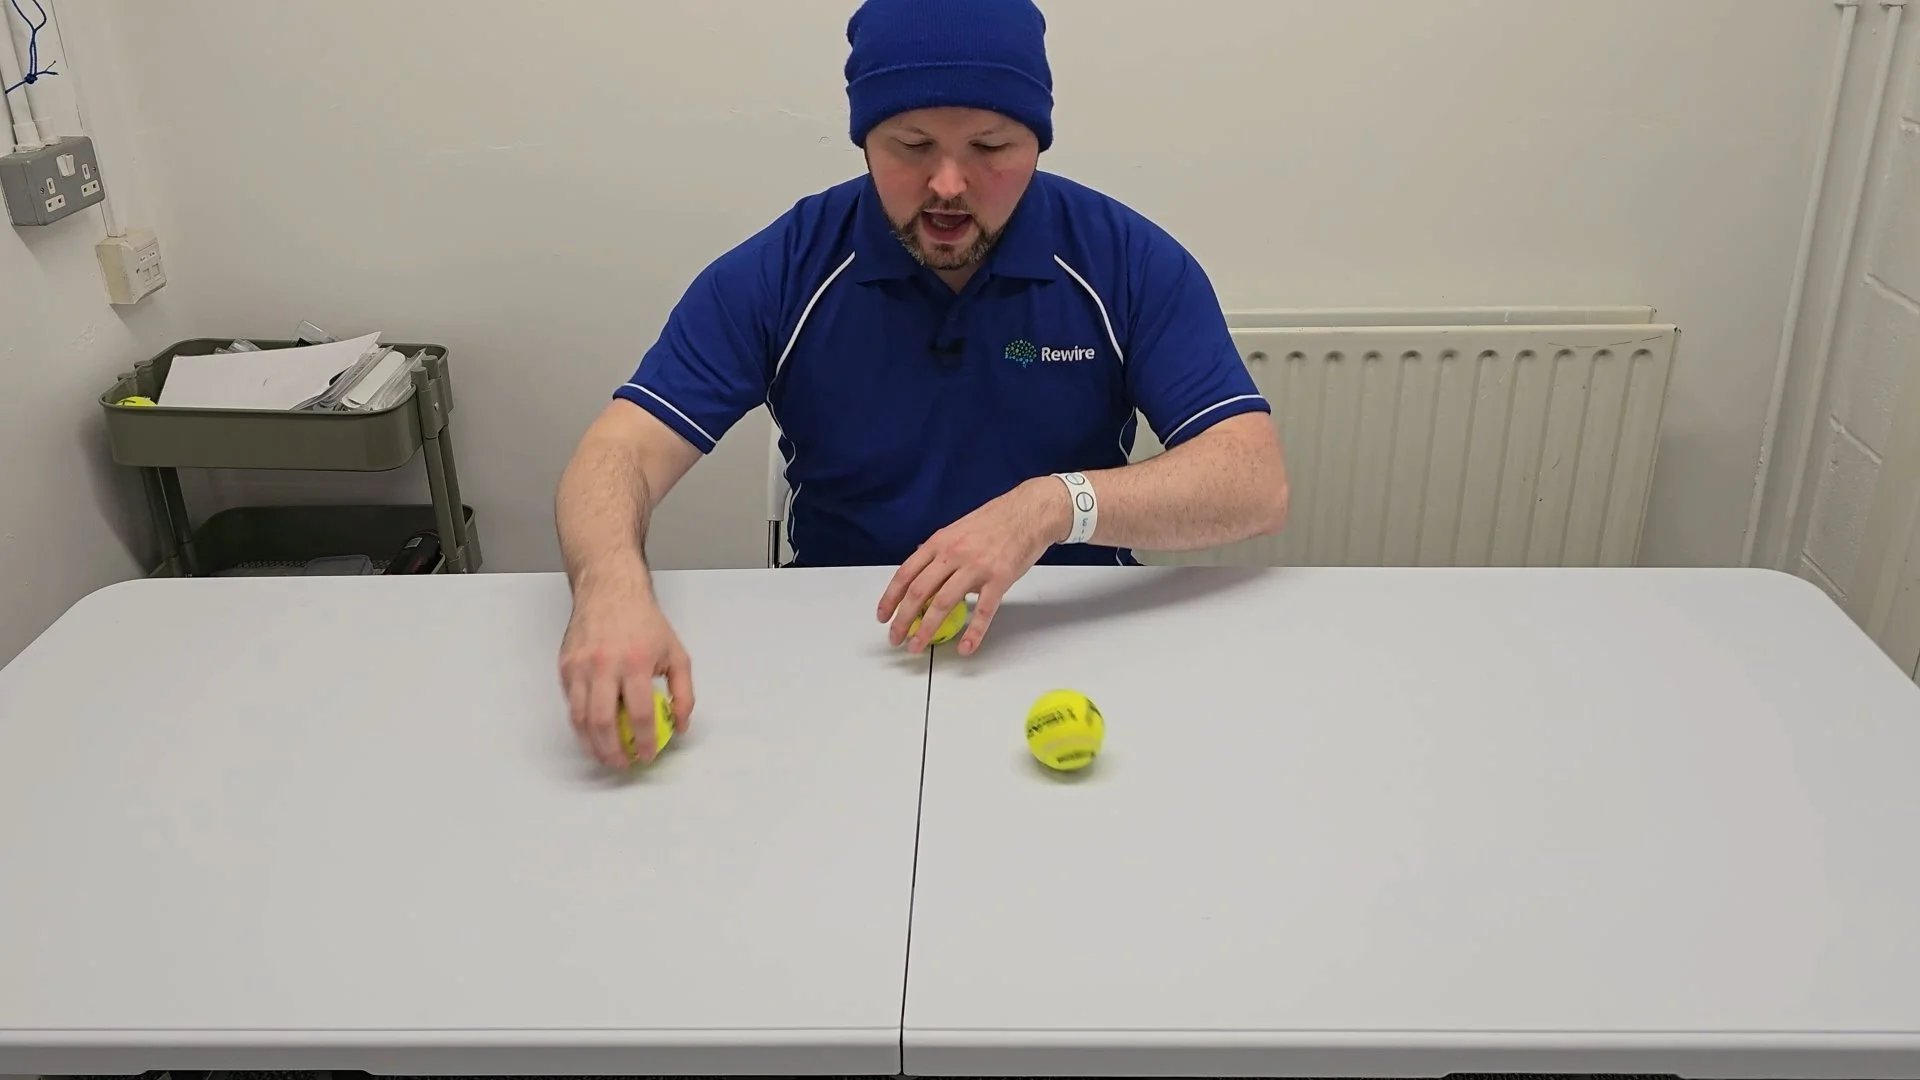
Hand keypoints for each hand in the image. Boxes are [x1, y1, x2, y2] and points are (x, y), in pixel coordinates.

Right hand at [558, 572, 693, 766]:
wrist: (610, 591)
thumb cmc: (645, 623)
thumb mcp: (676, 653)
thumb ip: (683, 692)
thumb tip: (680, 725)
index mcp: (635, 663)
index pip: (639, 714)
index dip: (644, 741)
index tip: (646, 755)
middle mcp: (604, 665)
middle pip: (603, 721)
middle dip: (612, 750)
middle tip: (622, 763)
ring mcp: (580, 667)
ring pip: (580, 717)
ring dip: (592, 744)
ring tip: (606, 756)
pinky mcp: (565, 666)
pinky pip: (571, 704)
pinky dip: (580, 724)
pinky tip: (592, 734)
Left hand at [879, 476, 1068, 655]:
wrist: (1029, 512)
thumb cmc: (996, 521)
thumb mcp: (958, 529)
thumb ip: (938, 550)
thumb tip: (921, 568)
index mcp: (940, 542)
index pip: (906, 573)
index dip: (890, 597)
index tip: (883, 616)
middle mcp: (953, 554)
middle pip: (918, 592)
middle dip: (903, 619)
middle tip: (896, 638)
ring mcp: (976, 567)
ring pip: (943, 604)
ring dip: (927, 630)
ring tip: (918, 646)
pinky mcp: (999, 579)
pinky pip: (983, 611)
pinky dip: (973, 633)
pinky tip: (965, 647)